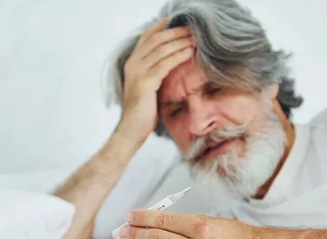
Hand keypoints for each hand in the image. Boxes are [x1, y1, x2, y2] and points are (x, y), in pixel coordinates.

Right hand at [118, 17, 193, 139]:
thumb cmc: (143, 112)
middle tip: (191, 29)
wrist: (131, 129)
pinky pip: (165, 64)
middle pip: (156, 40)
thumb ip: (156, 72)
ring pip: (161, 49)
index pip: (146, 37)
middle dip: (175, 32)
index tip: (174, 20)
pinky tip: (189, 53)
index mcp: (132, 63)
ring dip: (180, 42)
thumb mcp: (148, 86)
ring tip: (194, 39)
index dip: (160, 27)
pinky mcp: (145, 82)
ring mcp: (137, 72)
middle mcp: (133, 64)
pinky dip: (178, 56)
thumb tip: (174, 61)